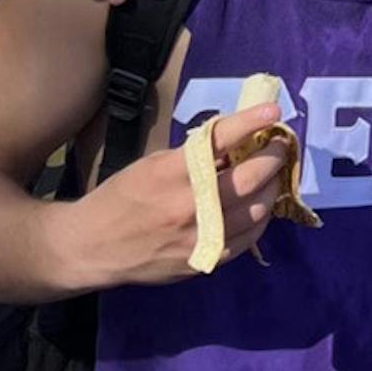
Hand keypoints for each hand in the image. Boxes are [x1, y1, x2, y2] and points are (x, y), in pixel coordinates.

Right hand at [70, 102, 287, 286]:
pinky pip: (250, 237)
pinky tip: (260, 204)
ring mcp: (200, 237)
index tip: (273, 110)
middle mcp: (188, 206)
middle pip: (250, 178)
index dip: (251, 122)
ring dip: (272, 186)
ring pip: (258, 209)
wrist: (91, 248)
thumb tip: (235, 143)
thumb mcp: (152, 164)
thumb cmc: (121, 198)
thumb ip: (194, 156)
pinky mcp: (206, 260)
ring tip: (272, 173)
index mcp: (170, 174)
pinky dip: (261, 216)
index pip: (220, 140)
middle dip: (273, 156)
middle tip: (280, 144)